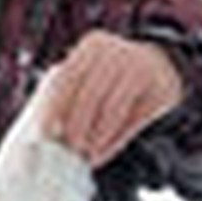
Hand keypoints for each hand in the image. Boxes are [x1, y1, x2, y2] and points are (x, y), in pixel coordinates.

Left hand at [44, 30, 183, 167]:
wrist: (160, 66)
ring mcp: (141, 70)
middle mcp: (117, 53)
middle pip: (90, 95)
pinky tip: (102, 152)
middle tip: (67, 148)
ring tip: (84, 154)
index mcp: (92, 46)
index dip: (52, 108)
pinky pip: (132, 121)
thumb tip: (40, 129)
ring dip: (95, 137)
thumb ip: (64, 93)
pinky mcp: (160, 91)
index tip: (43, 132)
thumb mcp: (87, 72)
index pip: (66, 78)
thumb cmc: (110, 75)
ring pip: (112, 110)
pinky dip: (114, 141)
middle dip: (76, 126)